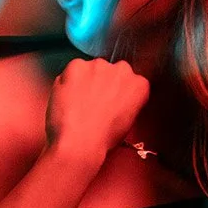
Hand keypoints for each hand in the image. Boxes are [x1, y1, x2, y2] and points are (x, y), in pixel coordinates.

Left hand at [43, 53, 148, 173]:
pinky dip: (68, 80)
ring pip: (90, 69)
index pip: (129, 80)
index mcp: (139, 85)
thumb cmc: (103, 139)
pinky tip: (67, 98)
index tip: (109, 99)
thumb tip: (116, 99)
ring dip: (85, 80)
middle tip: (92, 101)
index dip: (116, 91)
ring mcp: (99, 66)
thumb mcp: (128, 121)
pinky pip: (72, 70)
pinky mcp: (77, 66)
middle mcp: (123, 70)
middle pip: (110, 71)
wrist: (80, 142)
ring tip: (77, 102)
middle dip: (101, 82)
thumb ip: (127, 102)